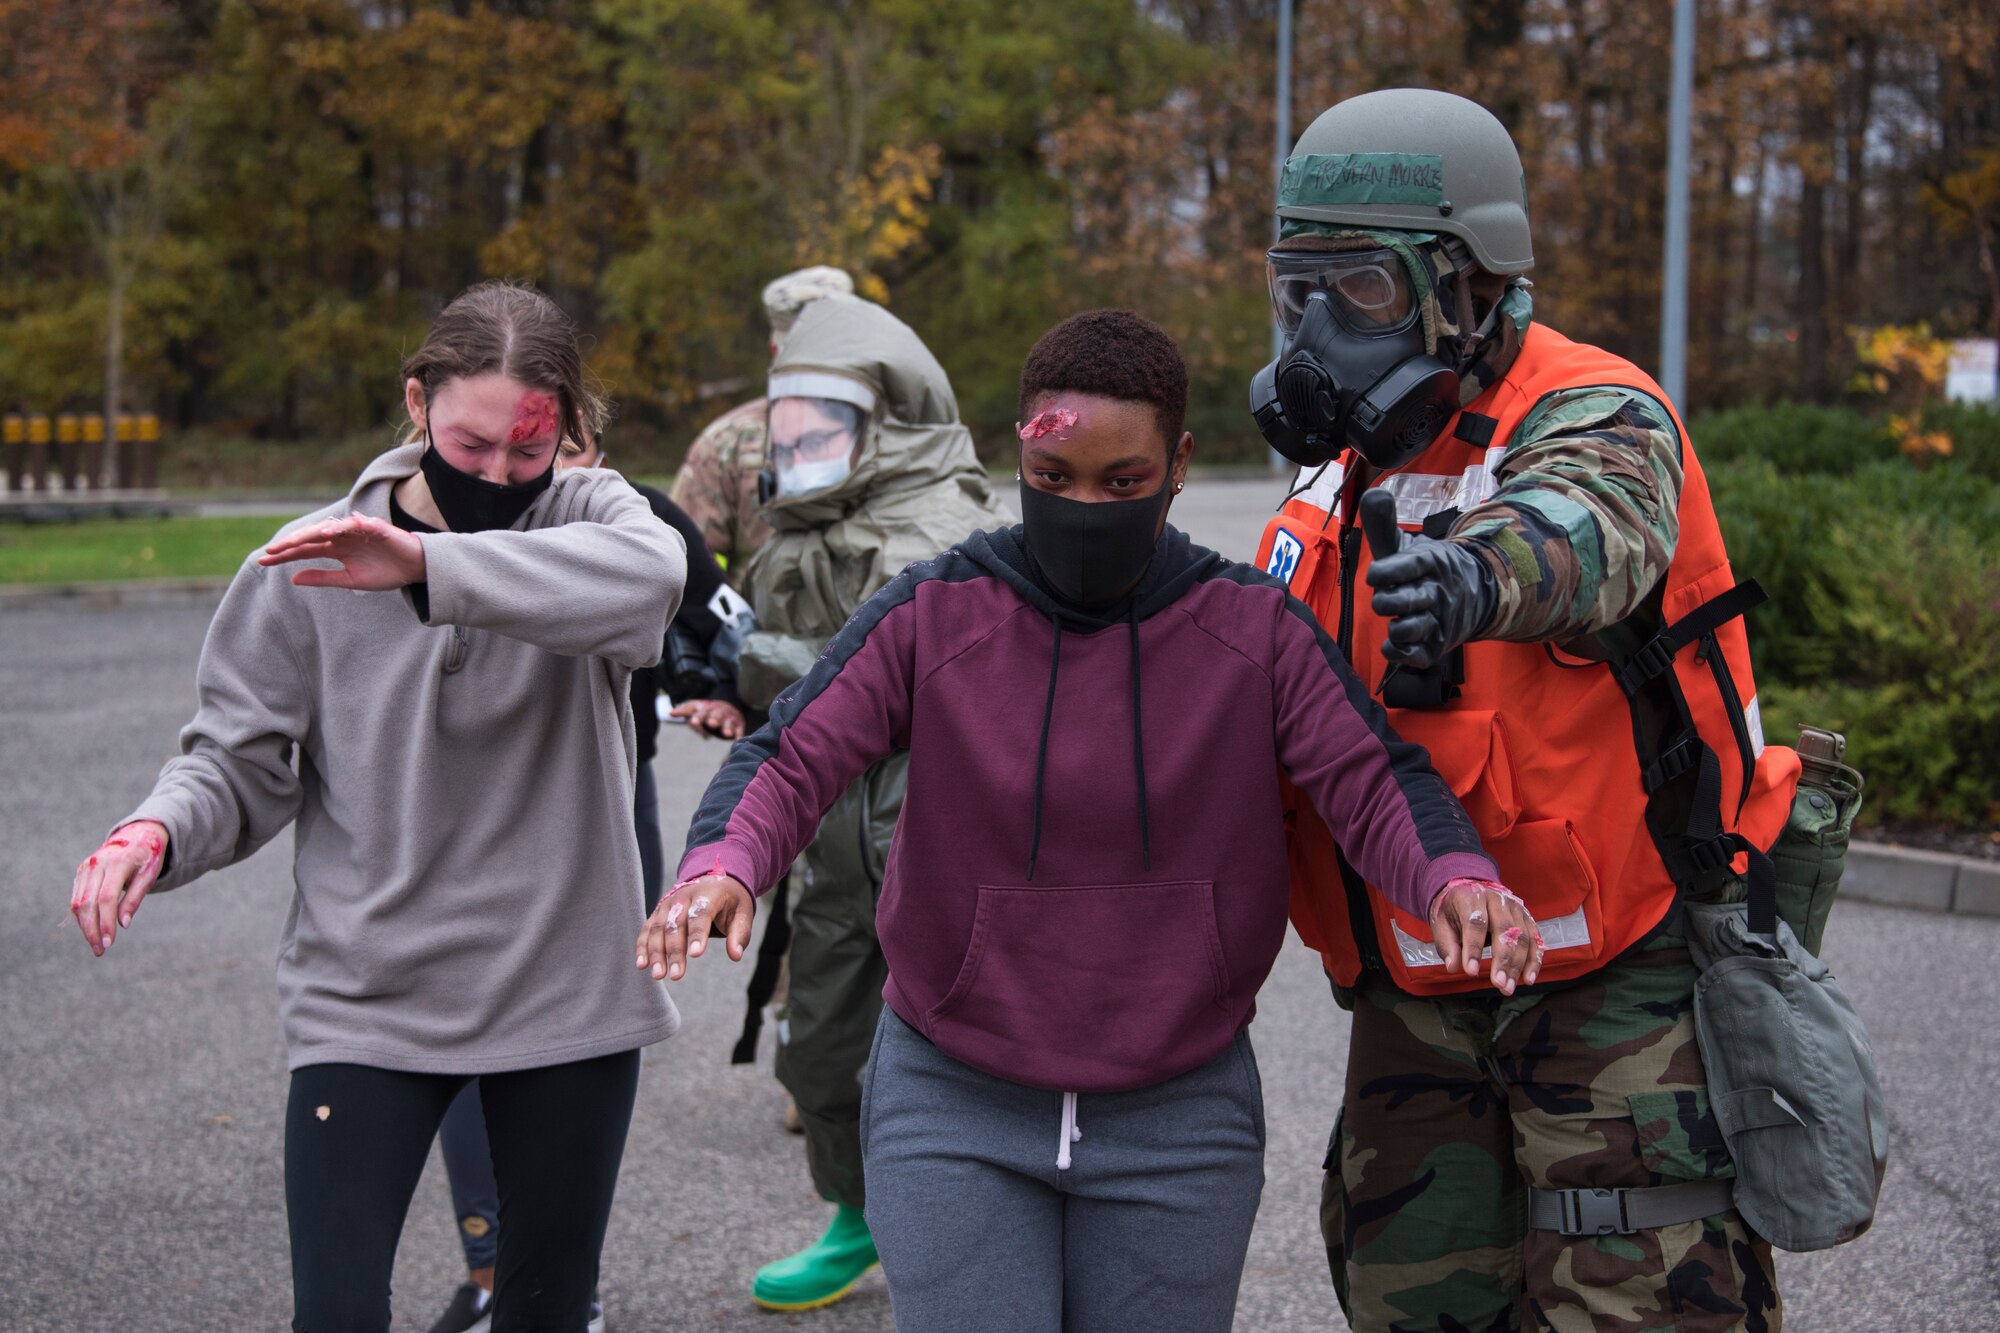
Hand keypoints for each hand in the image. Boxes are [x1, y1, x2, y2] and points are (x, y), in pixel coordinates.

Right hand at [70, 820, 168, 956]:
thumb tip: (124, 925)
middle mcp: (97, 864)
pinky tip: (90, 930)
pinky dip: (81, 916)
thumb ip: (135, 899)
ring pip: (78, 902)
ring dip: (84, 926)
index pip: (106, 899)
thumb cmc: (148, 857)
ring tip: (96, 945)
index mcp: (117, 863)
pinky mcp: (81, 871)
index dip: (105, 922)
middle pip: (87, 903)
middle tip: (100, 951)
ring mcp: (86, 867)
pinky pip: (77, 897)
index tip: (109, 943)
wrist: (138, 834)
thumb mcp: (149, 876)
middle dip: (92, 930)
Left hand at [258, 514, 425, 590]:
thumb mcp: (350, 580)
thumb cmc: (386, 572)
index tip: (262, 561)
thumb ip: (323, 578)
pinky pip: (355, 525)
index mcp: (336, 550)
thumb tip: (293, 578)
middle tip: (270, 552)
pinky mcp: (374, 528)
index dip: (284, 555)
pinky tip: (326, 534)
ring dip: (308, 535)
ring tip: (290, 543)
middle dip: (289, 544)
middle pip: (310, 538)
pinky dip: (340, 527)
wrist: (416, 569)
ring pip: (327, 529)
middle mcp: (342, 538)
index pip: (304, 550)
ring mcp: (357, 531)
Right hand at [636, 873, 753, 980]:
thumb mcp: (743, 913)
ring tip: (658, 975)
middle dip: (675, 951)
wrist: (711, 882)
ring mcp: (667, 905)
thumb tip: (735, 956)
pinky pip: (647, 930)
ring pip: (658, 928)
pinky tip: (642, 965)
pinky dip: (642, 947)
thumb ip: (739, 934)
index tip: (696, 954)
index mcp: (707, 894)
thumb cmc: (729, 901)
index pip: (700, 914)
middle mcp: (683, 897)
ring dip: (656, 953)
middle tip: (677, 976)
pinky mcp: (657, 913)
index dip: (697, 934)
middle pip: (676, 925)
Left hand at [669, 698, 745, 739]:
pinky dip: (739, 734)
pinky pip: (739, 729)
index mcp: (705, 709)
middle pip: (715, 716)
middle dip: (714, 720)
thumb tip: (670, 713)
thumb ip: (684, 711)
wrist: (727, 705)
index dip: (697, 718)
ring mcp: (728, 718)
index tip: (693, 723)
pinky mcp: (738, 724)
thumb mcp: (694, 708)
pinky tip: (737, 739)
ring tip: (726, 734)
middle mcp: (717, 712)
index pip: (700, 713)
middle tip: (711, 724)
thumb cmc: (706, 711)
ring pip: (728, 722)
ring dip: (727, 727)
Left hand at [1359, 489, 1493, 669]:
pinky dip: (1396, 650)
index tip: (1374, 574)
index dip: (1384, 572)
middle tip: (1386, 595)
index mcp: (1431, 562)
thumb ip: (1384, 523)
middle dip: (1384, 600)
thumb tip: (1372, 493)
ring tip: (1396, 617)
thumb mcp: (1409, 544)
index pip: (1408, 565)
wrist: (1475, 594)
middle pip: (1401, 601)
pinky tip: (1394, 640)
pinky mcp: (1436, 647)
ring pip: (1407, 629)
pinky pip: (1411, 655)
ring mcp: (1439, 621)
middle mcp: (1438, 592)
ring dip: (1392, 625)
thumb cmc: (1427, 569)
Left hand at [1428, 876, 1542, 994]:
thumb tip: (1453, 967)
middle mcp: (1497, 900)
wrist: (1470, 888)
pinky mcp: (1527, 918)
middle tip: (1498, 984)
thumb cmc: (1454, 910)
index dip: (1474, 949)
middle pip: (1504, 929)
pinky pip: (1535, 940)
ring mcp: (1516, 908)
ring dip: (1518, 965)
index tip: (1471, 972)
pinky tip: (1528, 979)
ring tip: (1508, 988)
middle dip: (1503, 960)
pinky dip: (1534, 961)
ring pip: (1522, 937)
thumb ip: (1447, 944)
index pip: (1475, 923)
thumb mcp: (1442, 922)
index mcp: (1472, 897)